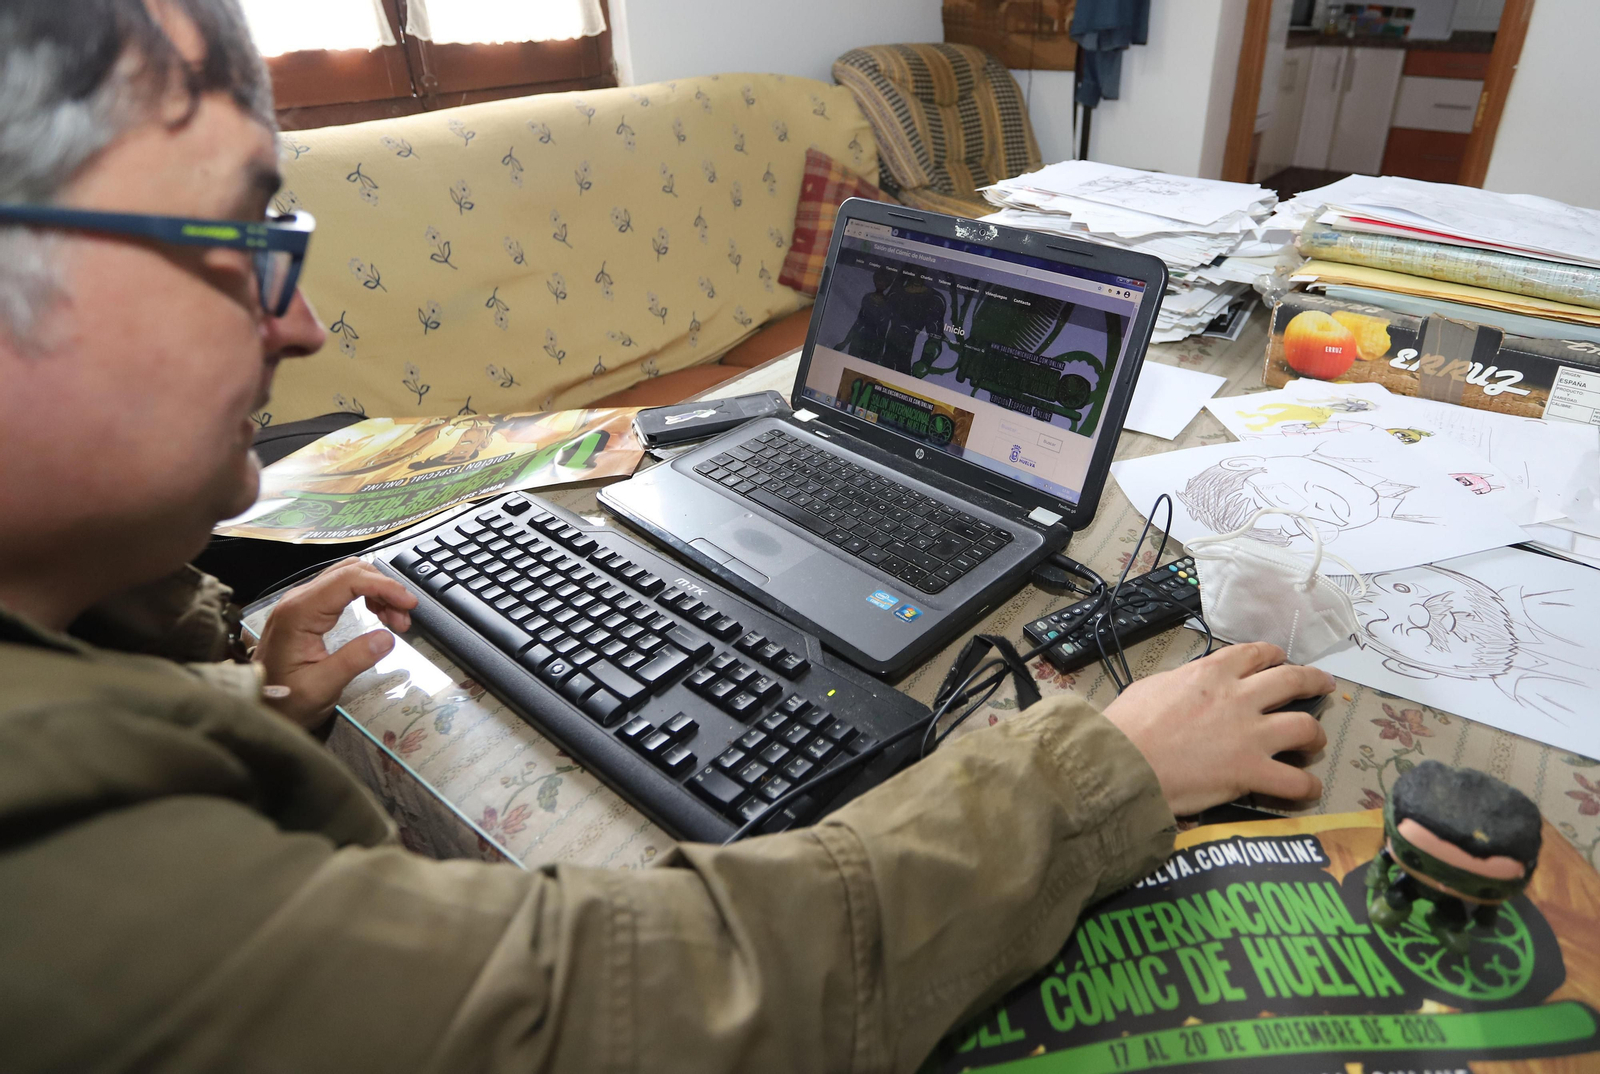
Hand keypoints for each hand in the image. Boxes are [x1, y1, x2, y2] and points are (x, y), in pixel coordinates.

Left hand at [252, 558, 418, 728]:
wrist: (257, 707)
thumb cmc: (284, 701)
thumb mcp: (320, 688)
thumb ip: (353, 660)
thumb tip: (388, 638)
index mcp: (299, 613)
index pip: (348, 580)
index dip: (384, 586)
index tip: (409, 604)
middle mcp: (298, 600)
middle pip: (350, 572)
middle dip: (384, 589)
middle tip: (404, 618)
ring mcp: (301, 603)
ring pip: (348, 577)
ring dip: (378, 591)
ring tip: (396, 620)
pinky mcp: (307, 610)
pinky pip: (341, 590)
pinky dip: (366, 596)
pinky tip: (378, 615)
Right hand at [1102, 642, 1332, 816]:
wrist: (1120, 763)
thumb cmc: (1126, 726)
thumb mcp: (1152, 687)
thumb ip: (1181, 683)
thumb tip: (1188, 690)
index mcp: (1211, 673)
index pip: (1255, 654)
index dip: (1273, 656)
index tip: (1279, 660)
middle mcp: (1238, 697)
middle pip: (1292, 680)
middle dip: (1312, 681)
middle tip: (1322, 686)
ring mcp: (1249, 734)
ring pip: (1305, 726)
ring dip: (1315, 734)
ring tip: (1315, 742)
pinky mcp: (1251, 771)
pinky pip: (1295, 781)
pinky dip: (1306, 787)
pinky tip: (1308, 790)